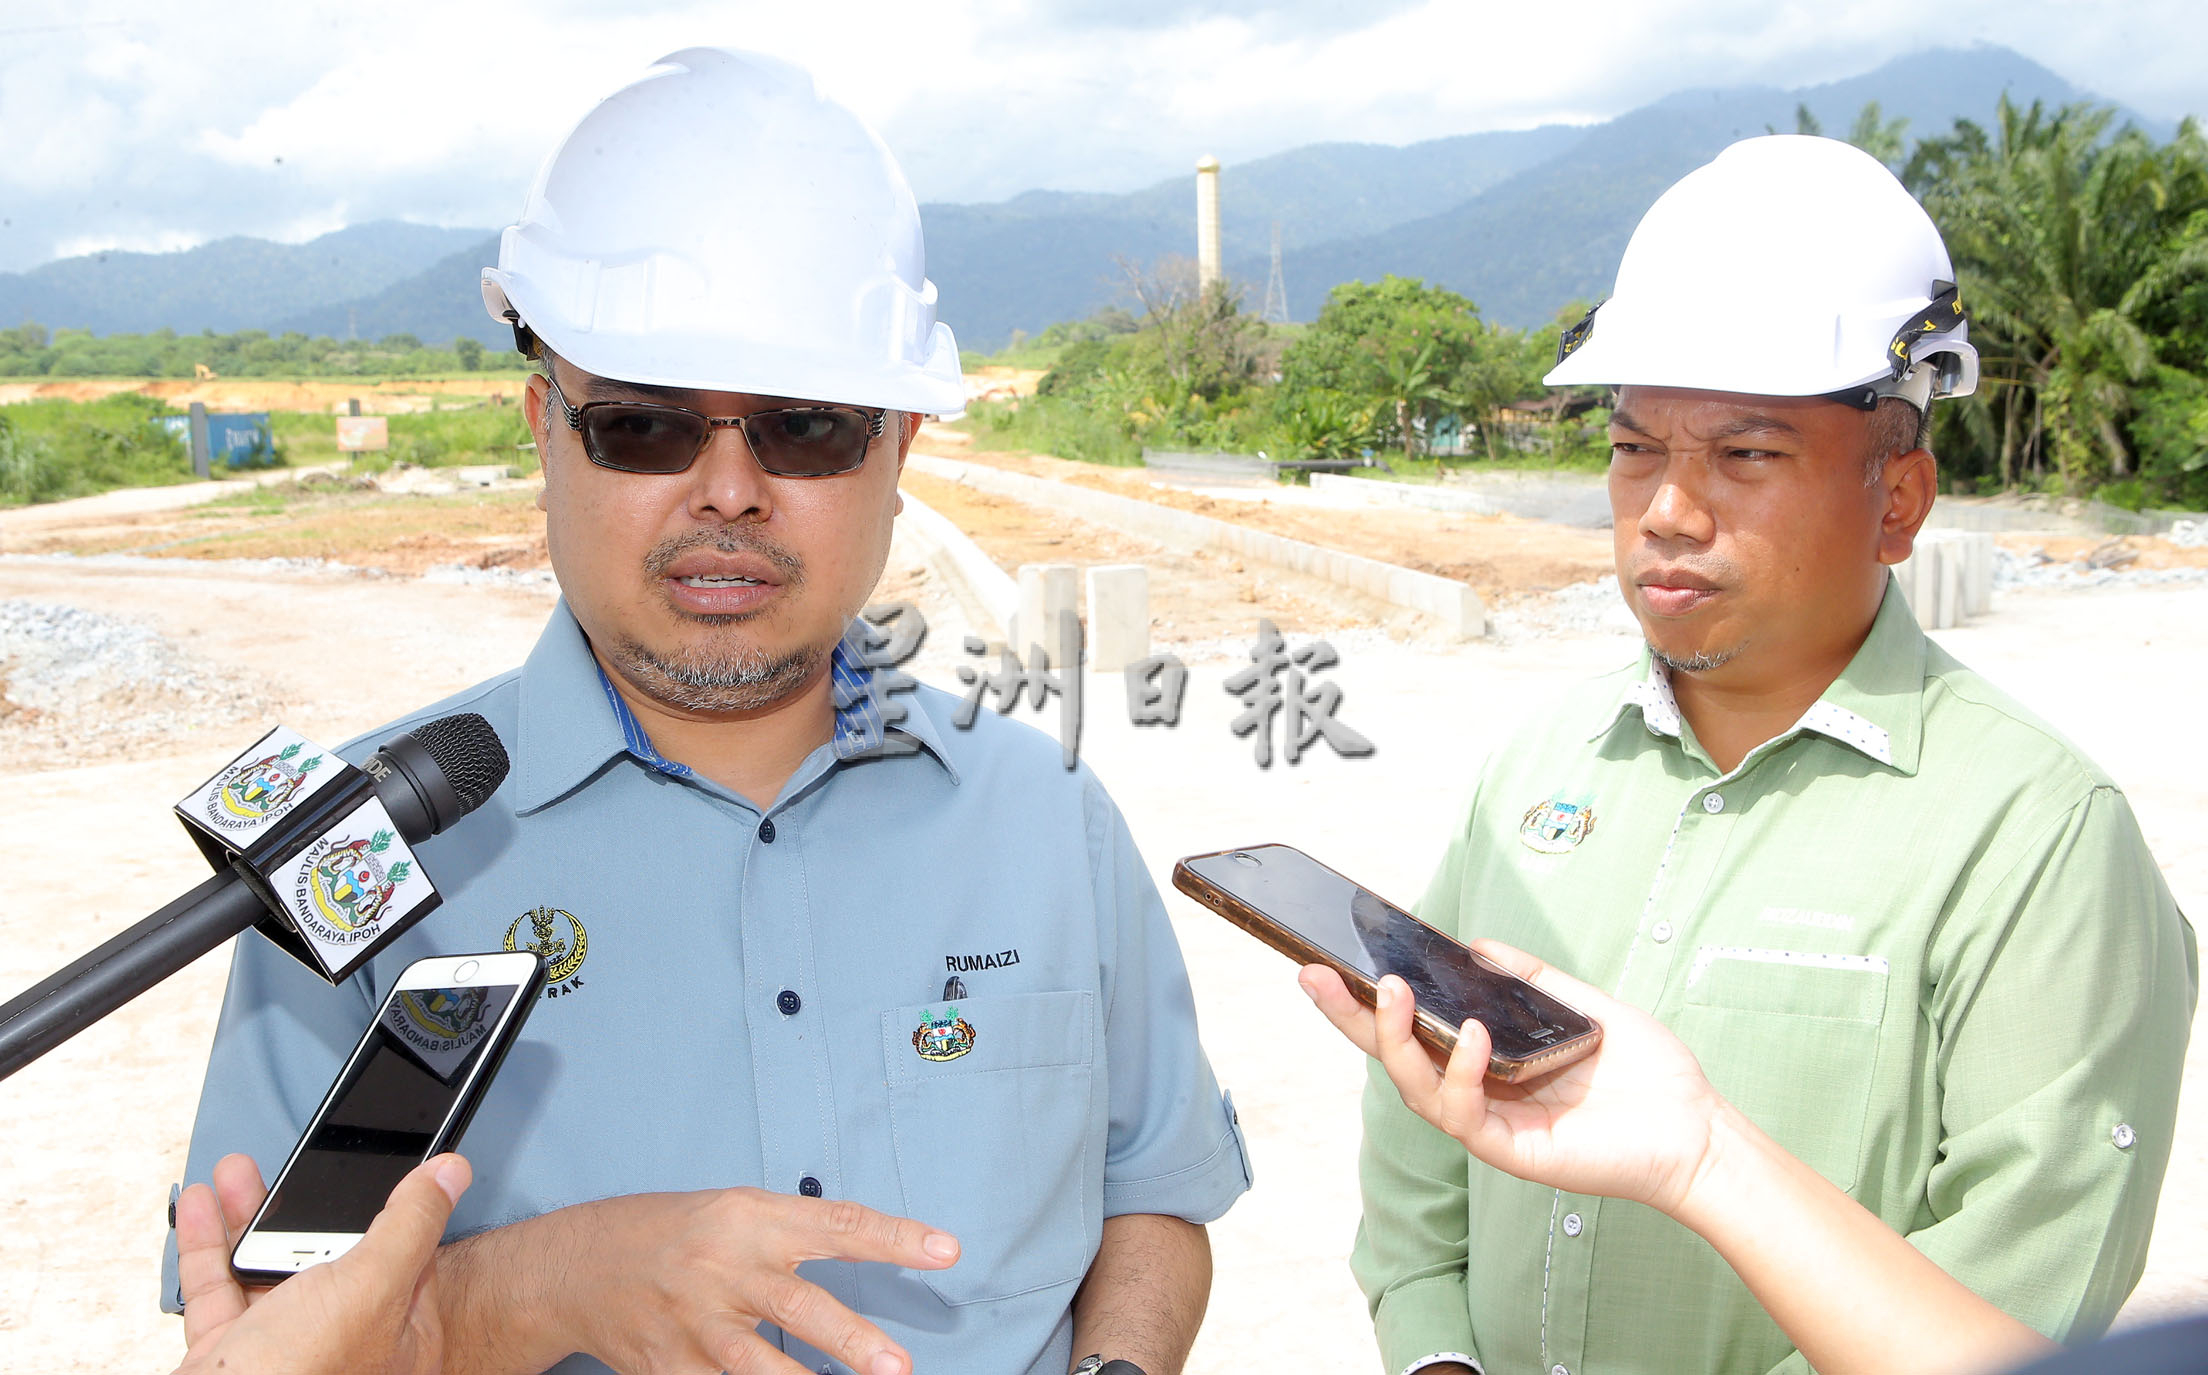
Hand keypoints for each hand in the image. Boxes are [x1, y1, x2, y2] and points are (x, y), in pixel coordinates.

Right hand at [174, 1151, 469, 1374]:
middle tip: (293, 1164)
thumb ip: (409, 1226)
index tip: (376, 1165)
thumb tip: (452, 1172)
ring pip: (270, 1268)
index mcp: (397, 1338)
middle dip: (304, 1205)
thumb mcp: (370, 1287)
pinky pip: (221, 1290)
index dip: (391, 1209)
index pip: (406, 1259)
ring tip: (234, 1172)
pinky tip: (203, 1208)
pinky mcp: (233, 1355)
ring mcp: (286, 1352)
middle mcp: (345, 1346)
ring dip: (248, 1216)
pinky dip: (209, 1247)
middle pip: (330, 1257)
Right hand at [561, 1187, 960, 1374]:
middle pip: (798, 1305)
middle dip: (851, 1339)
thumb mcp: (735, 1210)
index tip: (945, 1250)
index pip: (837, 1224)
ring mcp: (696, 1324)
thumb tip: (870, 1248)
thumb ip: (794, 1233)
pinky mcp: (671, 1367)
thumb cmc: (673, 1233)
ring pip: (757, 1363)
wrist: (579, 1267)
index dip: (896, 1237)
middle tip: (897, 1366)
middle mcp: (724, 1269)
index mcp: (750, 1219)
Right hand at [1300, 942, 1727, 1215]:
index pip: (1414, 1027)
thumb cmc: (1645, 1075)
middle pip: (1393, 1055)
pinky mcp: (1511, 1149)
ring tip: (1391, 992)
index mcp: (1486, 1058)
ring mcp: (1489, 1123)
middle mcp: (1477, 1091)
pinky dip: (1460, 1072)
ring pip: (1415, 1086)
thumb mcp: (1582, 1005)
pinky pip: (1464, 1113)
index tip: (1330, 961)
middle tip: (1314, 975)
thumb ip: (1529, 979)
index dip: (1368, 998)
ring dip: (1396, 1038)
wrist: (1694, 1128)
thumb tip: (1474, 946)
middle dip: (1348, 1017)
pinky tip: (1470, 1036)